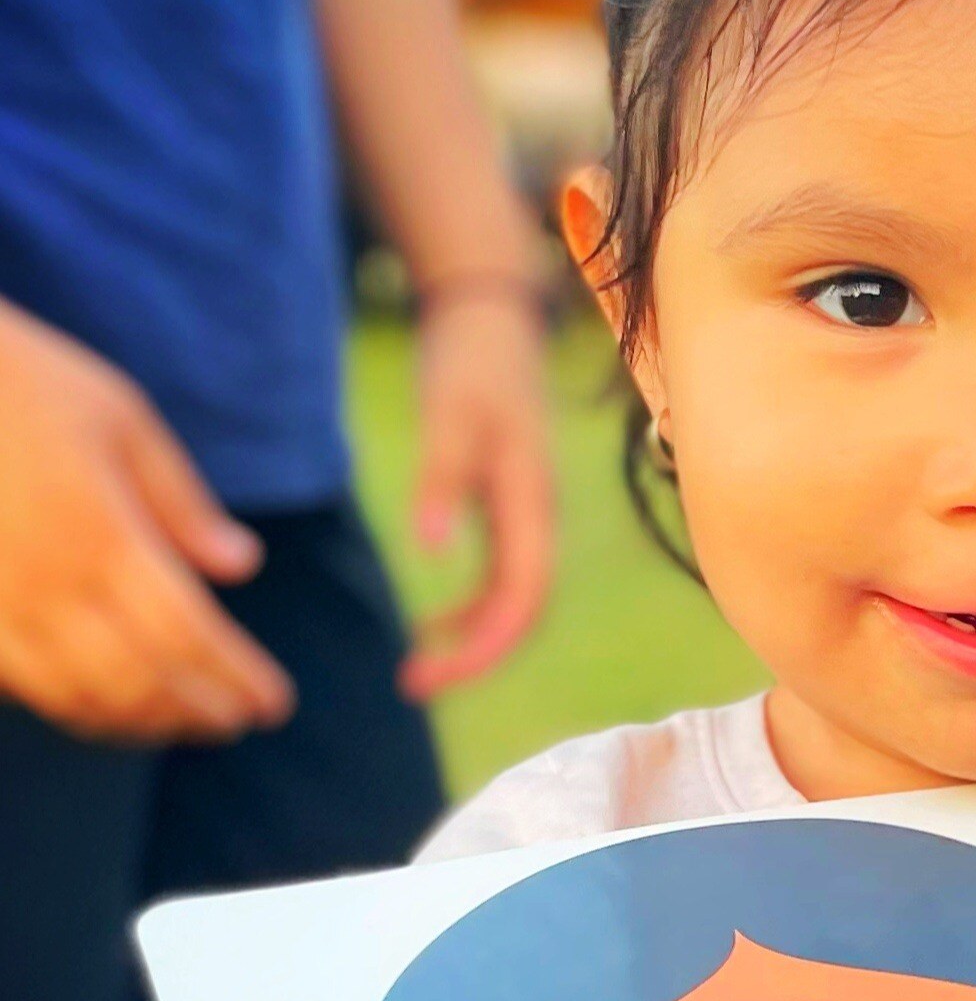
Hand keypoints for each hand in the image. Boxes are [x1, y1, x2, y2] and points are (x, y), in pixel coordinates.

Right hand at [0, 301, 293, 741]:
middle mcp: (46, 580)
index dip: (235, 678)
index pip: (187, 632)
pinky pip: (21, 685)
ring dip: (140, 722)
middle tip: (235, 722)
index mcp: (100, 531)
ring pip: (78, 696)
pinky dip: (74, 707)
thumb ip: (182, 501)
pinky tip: (106, 706)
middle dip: (196, 712)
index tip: (273, 705)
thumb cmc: (22, 383)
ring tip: (181, 723)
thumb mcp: (120, 418)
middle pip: (138, 679)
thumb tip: (242, 565)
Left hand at [400, 287, 554, 698]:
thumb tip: (430, 551)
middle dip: (473, 656)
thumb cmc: (471, 360)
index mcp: (533, 505)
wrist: (490, 316)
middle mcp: (539, 521)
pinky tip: (432, 622)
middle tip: (412, 685)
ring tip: (417, 668)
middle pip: (522, 613)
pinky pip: (500, 578)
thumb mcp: (450, 415)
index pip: (522, 600)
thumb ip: (442, 481)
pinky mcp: (509, 508)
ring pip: (512, 601)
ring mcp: (527, 517)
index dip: (483, 646)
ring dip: (471, 639)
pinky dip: (469, 608)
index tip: (430, 671)